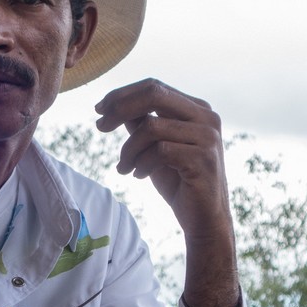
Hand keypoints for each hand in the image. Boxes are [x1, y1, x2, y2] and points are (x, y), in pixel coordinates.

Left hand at [95, 78, 238, 306]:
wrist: (203, 219)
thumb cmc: (178, 181)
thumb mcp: (154, 147)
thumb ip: (141, 124)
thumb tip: (113, 105)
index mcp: (196, 108)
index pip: (154, 87)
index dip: (122, 94)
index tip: (99, 110)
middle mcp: (207, 117)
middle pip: (154, 94)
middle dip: (120, 108)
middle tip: (100, 126)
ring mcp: (208, 137)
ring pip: (151, 126)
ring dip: (128, 149)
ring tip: (123, 167)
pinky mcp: (204, 159)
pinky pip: (160, 151)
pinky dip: (141, 163)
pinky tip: (137, 175)